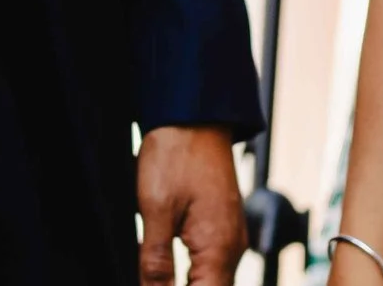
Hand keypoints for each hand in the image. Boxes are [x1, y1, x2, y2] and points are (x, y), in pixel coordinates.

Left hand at [136, 124, 244, 285]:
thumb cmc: (176, 154)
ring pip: (211, 285)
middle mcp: (231, 249)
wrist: (195, 114)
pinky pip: (210, 268)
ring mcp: (230, 238)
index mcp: (218, 249)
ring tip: (155, 281)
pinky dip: (192, 280)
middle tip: (151, 284)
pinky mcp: (221, 229)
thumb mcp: (155, 209)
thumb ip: (156, 262)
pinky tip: (170, 279)